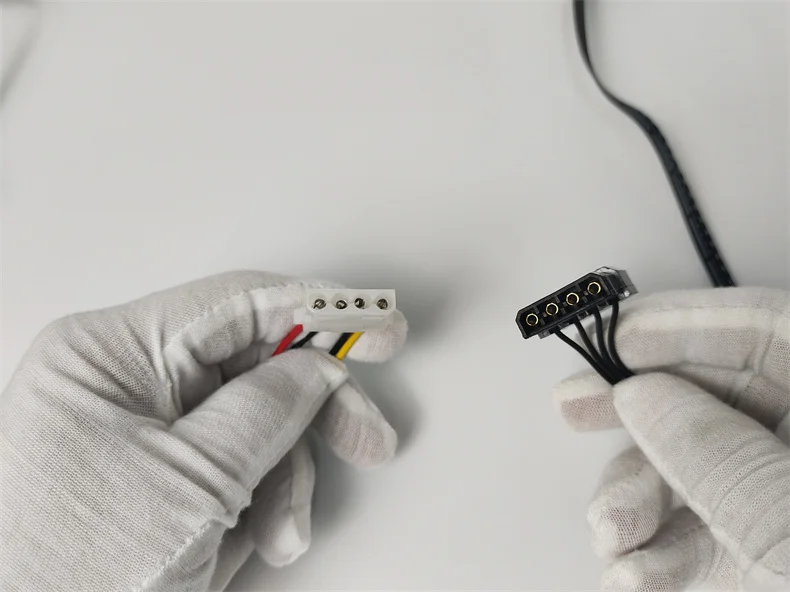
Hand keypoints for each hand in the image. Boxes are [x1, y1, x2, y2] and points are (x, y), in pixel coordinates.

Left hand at [0, 271, 406, 590]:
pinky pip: (234, 469)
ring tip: (281, 533)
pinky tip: (258, 539)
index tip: (380, 324)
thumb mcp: (192, 481)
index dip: (319, 310)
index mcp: (111, 354)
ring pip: (253, 426)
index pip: (237, 305)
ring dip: (285, 477)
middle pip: (253, 367)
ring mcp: (142, 435)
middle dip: (313, 411)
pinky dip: (261, 503)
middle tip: (368, 436)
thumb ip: (267, 409)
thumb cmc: (69, 579)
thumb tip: (318, 368)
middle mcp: (125, 384)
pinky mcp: (160, 481)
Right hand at [553, 288, 789, 590]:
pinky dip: (651, 547)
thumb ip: (724, 461)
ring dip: (634, 496)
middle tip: (574, 406)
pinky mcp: (761, 553)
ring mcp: (788, 502)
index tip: (616, 339)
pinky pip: (692, 526)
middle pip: (719, 393)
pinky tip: (632, 572)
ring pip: (692, 464)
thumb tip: (646, 398)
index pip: (774, 332)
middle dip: (639, 409)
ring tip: (613, 537)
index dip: (688, 323)